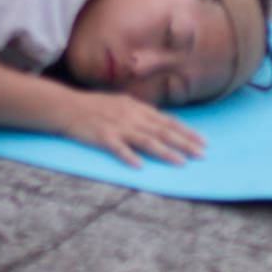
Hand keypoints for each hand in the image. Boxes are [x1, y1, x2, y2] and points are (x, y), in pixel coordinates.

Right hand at [64, 90, 207, 166]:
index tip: (204, 142)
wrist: (66, 107)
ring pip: (146, 140)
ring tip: (181, 163)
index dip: (187, 132)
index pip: (168, 121)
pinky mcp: (102, 137)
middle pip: (162, 131)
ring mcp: (117, 126)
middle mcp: (131, 116)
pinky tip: (140, 167)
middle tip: (201, 155)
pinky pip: (118, 148)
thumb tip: (161, 122)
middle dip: (184, 143)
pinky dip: (129, 157)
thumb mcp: (122, 104)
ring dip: (165, 152)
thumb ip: (141, 113)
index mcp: (138, 109)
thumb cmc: (95, 106)